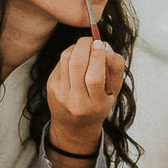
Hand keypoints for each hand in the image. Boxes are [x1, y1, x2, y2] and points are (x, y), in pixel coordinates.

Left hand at [46, 36, 124, 154]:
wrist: (74, 126)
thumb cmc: (97, 105)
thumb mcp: (114, 91)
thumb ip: (116, 68)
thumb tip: (106, 46)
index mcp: (96, 105)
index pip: (95, 77)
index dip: (98, 56)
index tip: (102, 44)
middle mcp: (76, 101)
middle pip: (77, 65)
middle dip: (85, 46)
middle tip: (93, 40)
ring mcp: (60, 94)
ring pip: (66, 59)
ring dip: (77, 47)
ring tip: (86, 47)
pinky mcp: (51, 86)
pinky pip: (60, 62)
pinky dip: (70, 54)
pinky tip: (77, 57)